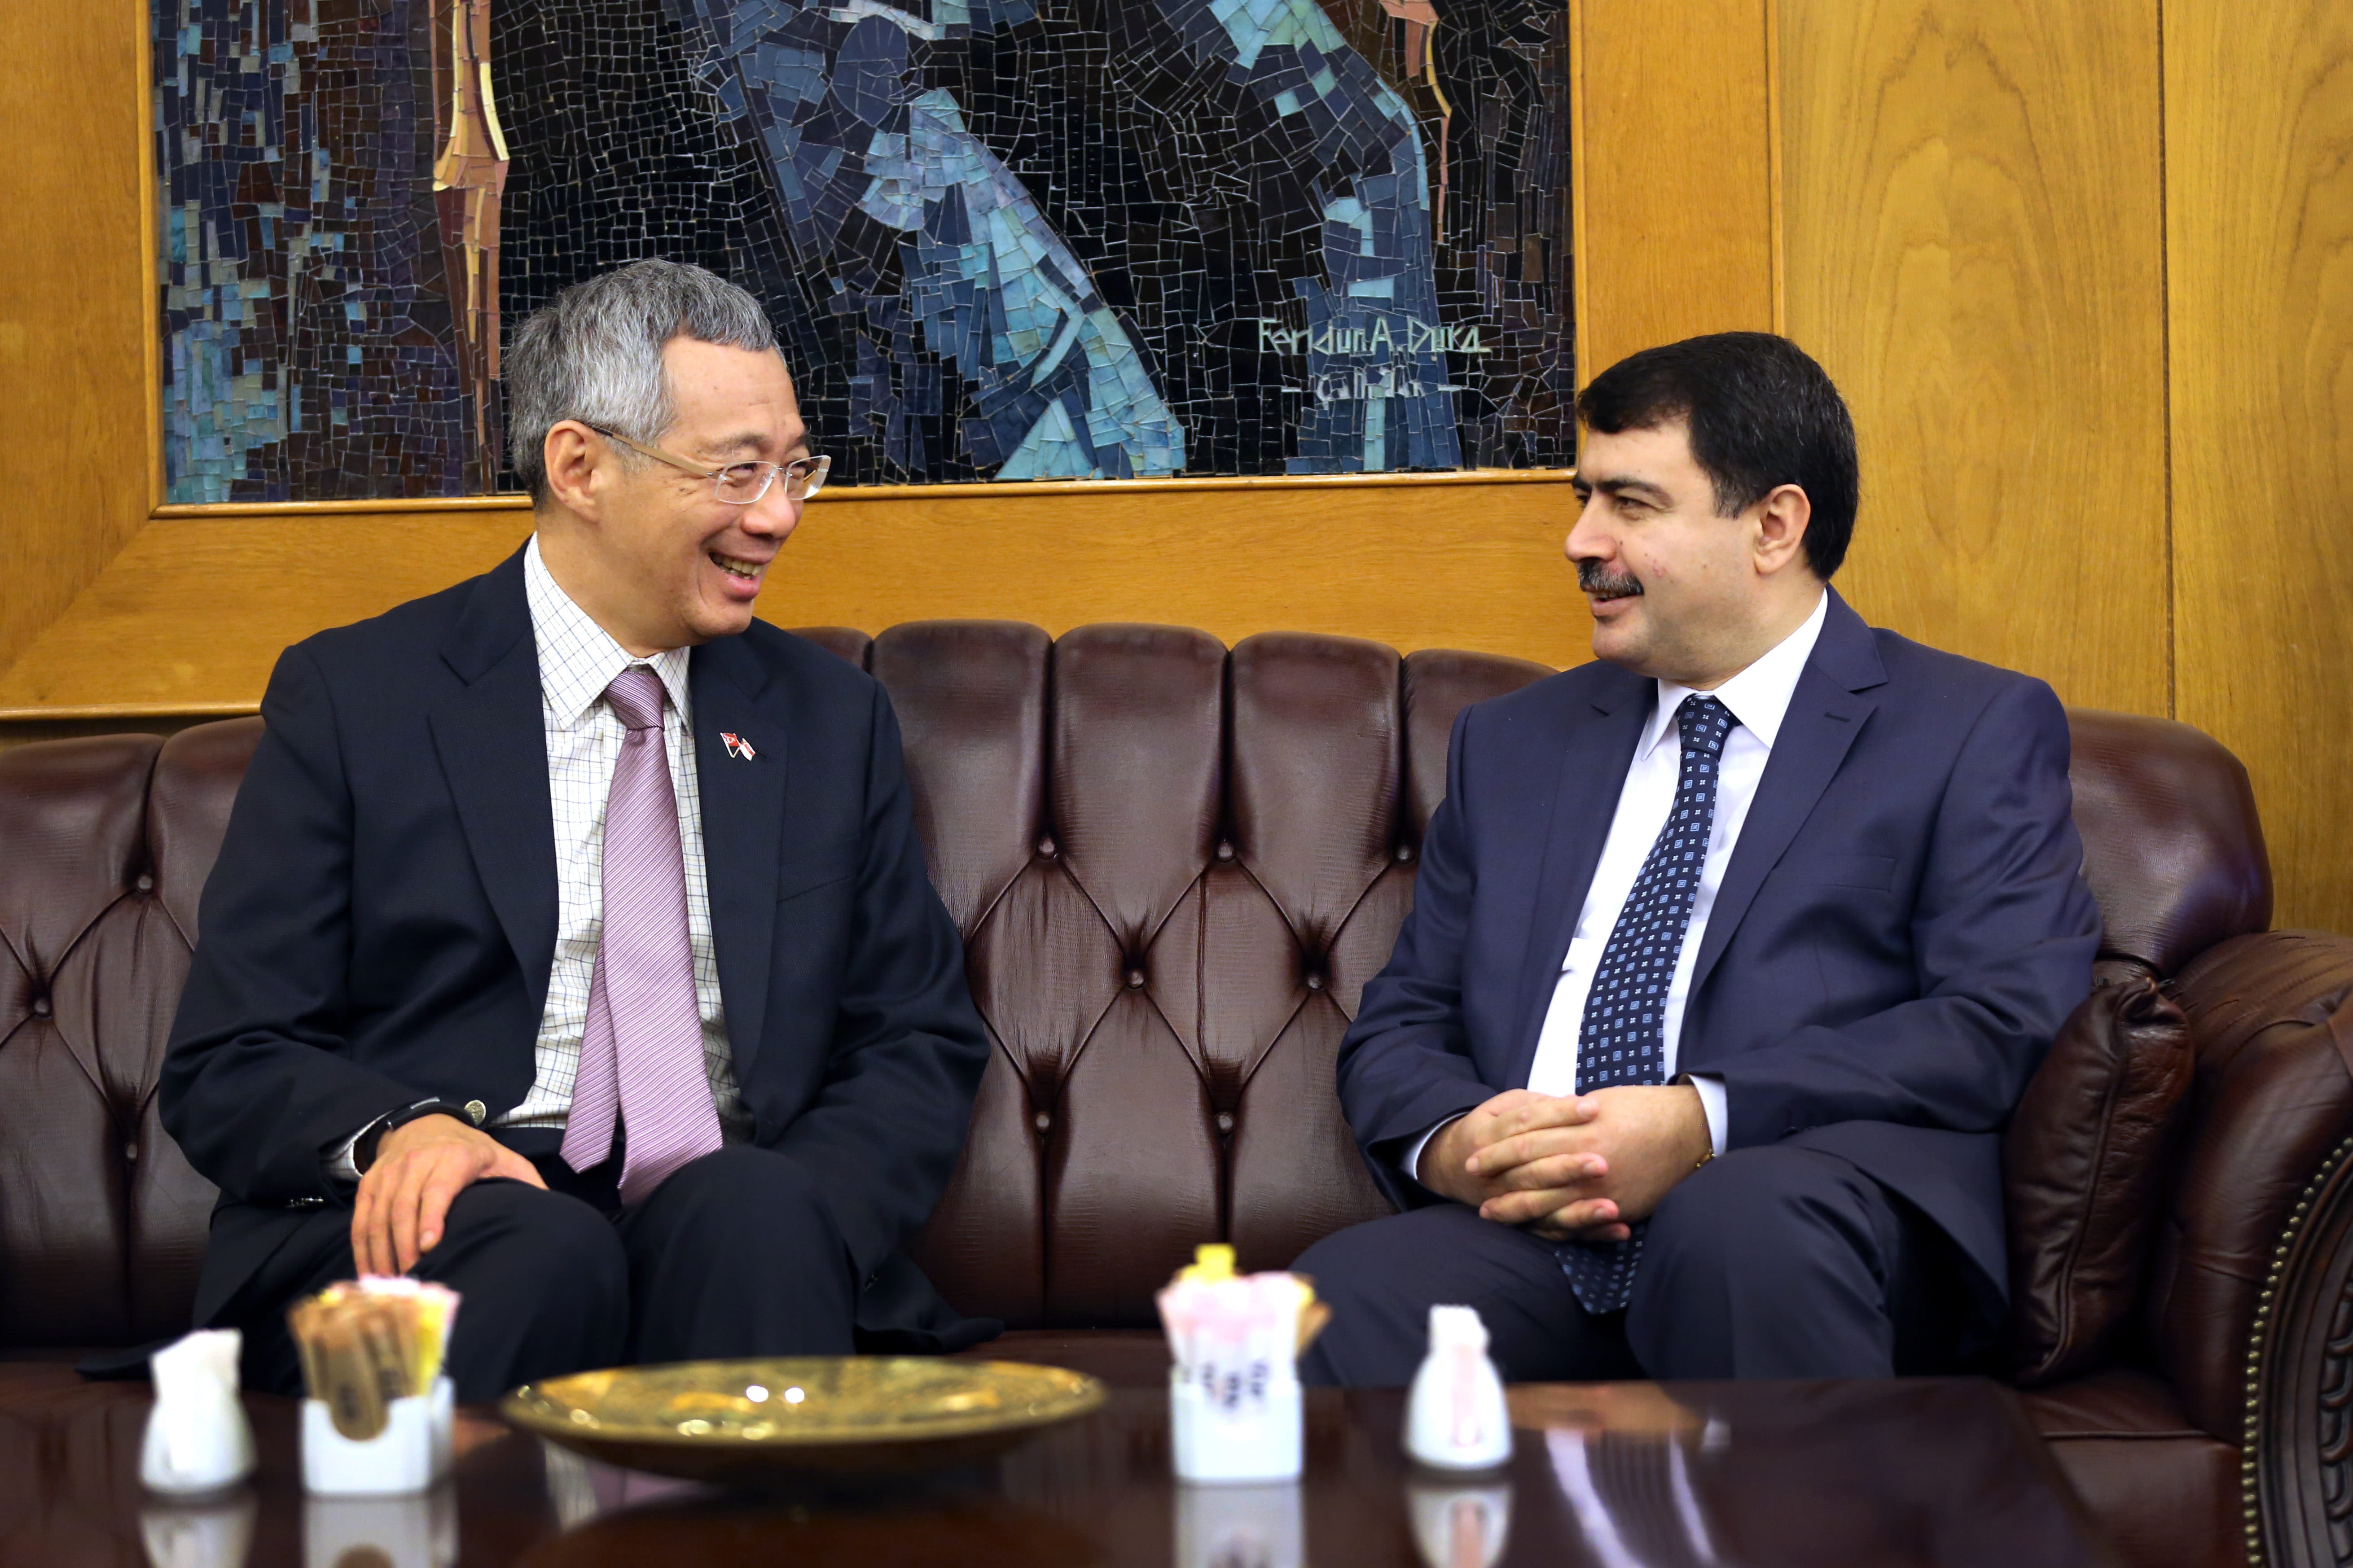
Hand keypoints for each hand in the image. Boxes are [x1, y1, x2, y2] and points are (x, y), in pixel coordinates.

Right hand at [350, 1115, 543, 1275]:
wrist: (428, 1124)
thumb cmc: (473, 1152)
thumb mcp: (505, 1159)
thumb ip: (527, 1182)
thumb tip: (552, 1212)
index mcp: (454, 1158)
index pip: (438, 1189)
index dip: (432, 1217)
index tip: (431, 1247)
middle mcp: (417, 1162)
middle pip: (404, 1208)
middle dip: (405, 1248)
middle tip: (413, 1279)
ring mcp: (390, 1172)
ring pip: (379, 1216)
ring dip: (382, 1254)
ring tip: (391, 1284)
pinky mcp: (370, 1182)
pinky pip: (362, 1218)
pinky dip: (363, 1248)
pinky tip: (371, 1272)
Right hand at [1416, 1090, 1621, 1238]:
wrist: (1449, 1166)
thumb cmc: (1490, 1129)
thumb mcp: (1501, 1106)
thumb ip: (1533, 1105)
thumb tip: (1572, 1102)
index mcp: (1488, 1135)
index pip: (1526, 1122)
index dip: (1559, 1114)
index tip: (1594, 1107)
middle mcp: (1495, 1174)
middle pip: (1533, 1170)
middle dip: (1568, 1168)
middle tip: (1603, 1163)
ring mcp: (1507, 1202)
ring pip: (1542, 1208)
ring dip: (1580, 1211)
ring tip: (1613, 1208)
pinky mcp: (1524, 1223)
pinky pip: (1555, 1232)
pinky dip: (1588, 1233)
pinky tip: (1619, 1230)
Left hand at [1474, 1084, 1710, 1239]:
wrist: (1688, 1129)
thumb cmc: (1642, 1108)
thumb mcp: (1598, 1103)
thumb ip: (1564, 1118)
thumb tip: (1536, 1122)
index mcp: (1579, 1128)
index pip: (1525, 1141)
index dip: (1496, 1152)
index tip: (1475, 1158)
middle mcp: (1586, 1160)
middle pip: (1530, 1175)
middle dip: (1499, 1183)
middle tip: (1473, 1189)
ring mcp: (1602, 1188)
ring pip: (1548, 1204)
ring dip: (1517, 1210)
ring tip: (1491, 1213)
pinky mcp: (1619, 1207)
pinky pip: (1579, 1222)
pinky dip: (1554, 1227)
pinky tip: (1534, 1230)